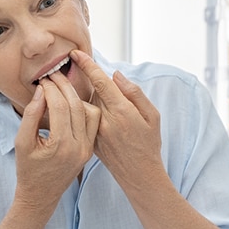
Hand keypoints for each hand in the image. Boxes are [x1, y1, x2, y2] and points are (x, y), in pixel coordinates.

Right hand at [12, 71, 99, 207]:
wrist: (40, 195)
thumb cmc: (27, 170)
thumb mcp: (22, 142)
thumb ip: (30, 115)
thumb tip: (41, 91)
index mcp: (60, 145)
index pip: (59, 106)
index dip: (51, 89)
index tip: (43, 80)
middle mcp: (78, 147)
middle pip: (76, 106)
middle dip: (64, 87)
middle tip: (53, 75)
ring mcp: (87, 149)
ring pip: (89, 112)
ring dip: (76, 96)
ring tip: (62, 86)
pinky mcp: (90, 150)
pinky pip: (93, 123)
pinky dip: (84, 108)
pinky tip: (72, 102)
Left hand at [70, 50, 163, 185]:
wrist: (139, 175)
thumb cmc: (149, 143)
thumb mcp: (152, 116)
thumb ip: (135, 93)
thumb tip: (116, 75)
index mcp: (122, 112)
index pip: (100, 82)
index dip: (87, 65)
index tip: (75, 53)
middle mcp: (105, 121)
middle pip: (91, 91)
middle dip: (89, 82)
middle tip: (93, 79)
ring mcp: (95, 132)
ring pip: (84, 104)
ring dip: (87, 96)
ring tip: (96, 100)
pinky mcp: (88, 140)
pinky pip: (81, 118)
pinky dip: (82, 110)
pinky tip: (90, 112)